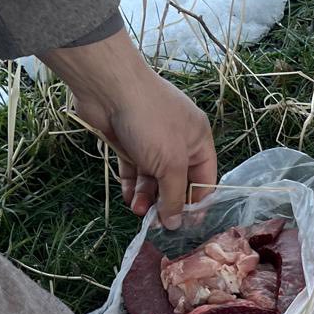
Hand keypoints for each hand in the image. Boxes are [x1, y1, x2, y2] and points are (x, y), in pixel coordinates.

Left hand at [47, 31, 217, 229]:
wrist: (109, 87)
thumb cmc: (150, 121)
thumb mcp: (171, 163)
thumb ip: (174, 196)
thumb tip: (175, 223)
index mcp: (198, 139)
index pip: (204, 179)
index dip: (196, 203)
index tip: (185, 225)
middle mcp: (177, 140)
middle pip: (176, 182)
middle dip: (166, 202)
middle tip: (156, 223)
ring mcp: (152, 140)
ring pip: (153, 178)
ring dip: (147, 197)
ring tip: (137, 210)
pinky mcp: (129, 141)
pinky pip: (134, 170)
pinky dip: (131, 185)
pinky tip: (128, 197)